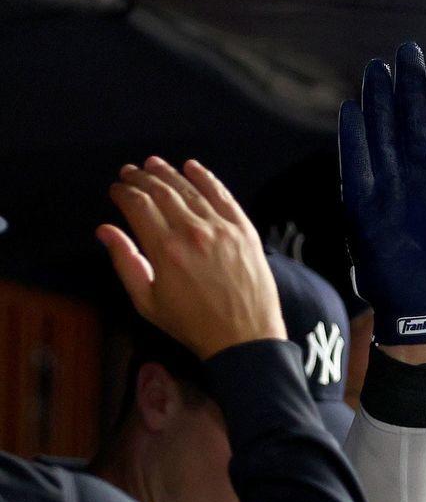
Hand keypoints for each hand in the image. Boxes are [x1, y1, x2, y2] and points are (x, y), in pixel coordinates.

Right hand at [98, 158, 285, 359]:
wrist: (244, 337)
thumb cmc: (193, 324)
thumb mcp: (147, 301)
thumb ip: (125, 261)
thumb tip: (105, 230)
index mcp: (166, 249)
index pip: (138, 205)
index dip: (123, 192)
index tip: (116, 188)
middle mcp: (193, 232)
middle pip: (162, 192)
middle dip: (142, 178)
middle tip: (130, 171)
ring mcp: (222, 229)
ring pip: (190, 189)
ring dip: (169, 173)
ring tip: (154, 164)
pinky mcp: (244, 230)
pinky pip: (223, 195)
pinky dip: (206, 178)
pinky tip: (192, 167)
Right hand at [339, 42, 425, 350]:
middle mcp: (417, 183)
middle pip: (409, 123)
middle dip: (407, 87)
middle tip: (406, 50)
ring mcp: (390, 194)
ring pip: (382, 136)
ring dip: (378, 103)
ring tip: (377, 67)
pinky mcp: (366, 212)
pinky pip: (357, 168)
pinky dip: (353, 140)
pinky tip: (351, 109)